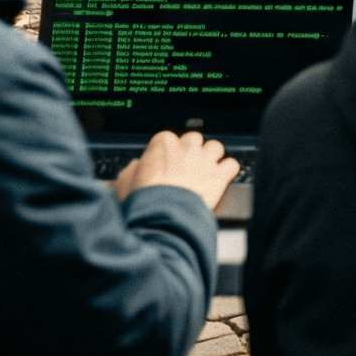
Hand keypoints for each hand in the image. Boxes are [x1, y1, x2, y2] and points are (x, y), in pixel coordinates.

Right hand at [113, 130, 239, 209]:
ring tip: (204, 172)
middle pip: (194, 139)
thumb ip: (132, 170)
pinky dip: (227, 171)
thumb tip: (134, 167)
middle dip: (191, 151)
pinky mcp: (220, 174)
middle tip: (186, 167)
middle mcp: (186, 147)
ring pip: (215, 147)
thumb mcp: (124, 183)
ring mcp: (205, 159)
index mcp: (162, 144)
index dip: (167, 152)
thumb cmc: (142, 201)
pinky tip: (220, 179)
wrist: (162, 217)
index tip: (165, 163)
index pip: (168, 138)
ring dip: (211, 158)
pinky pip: (231, 164)